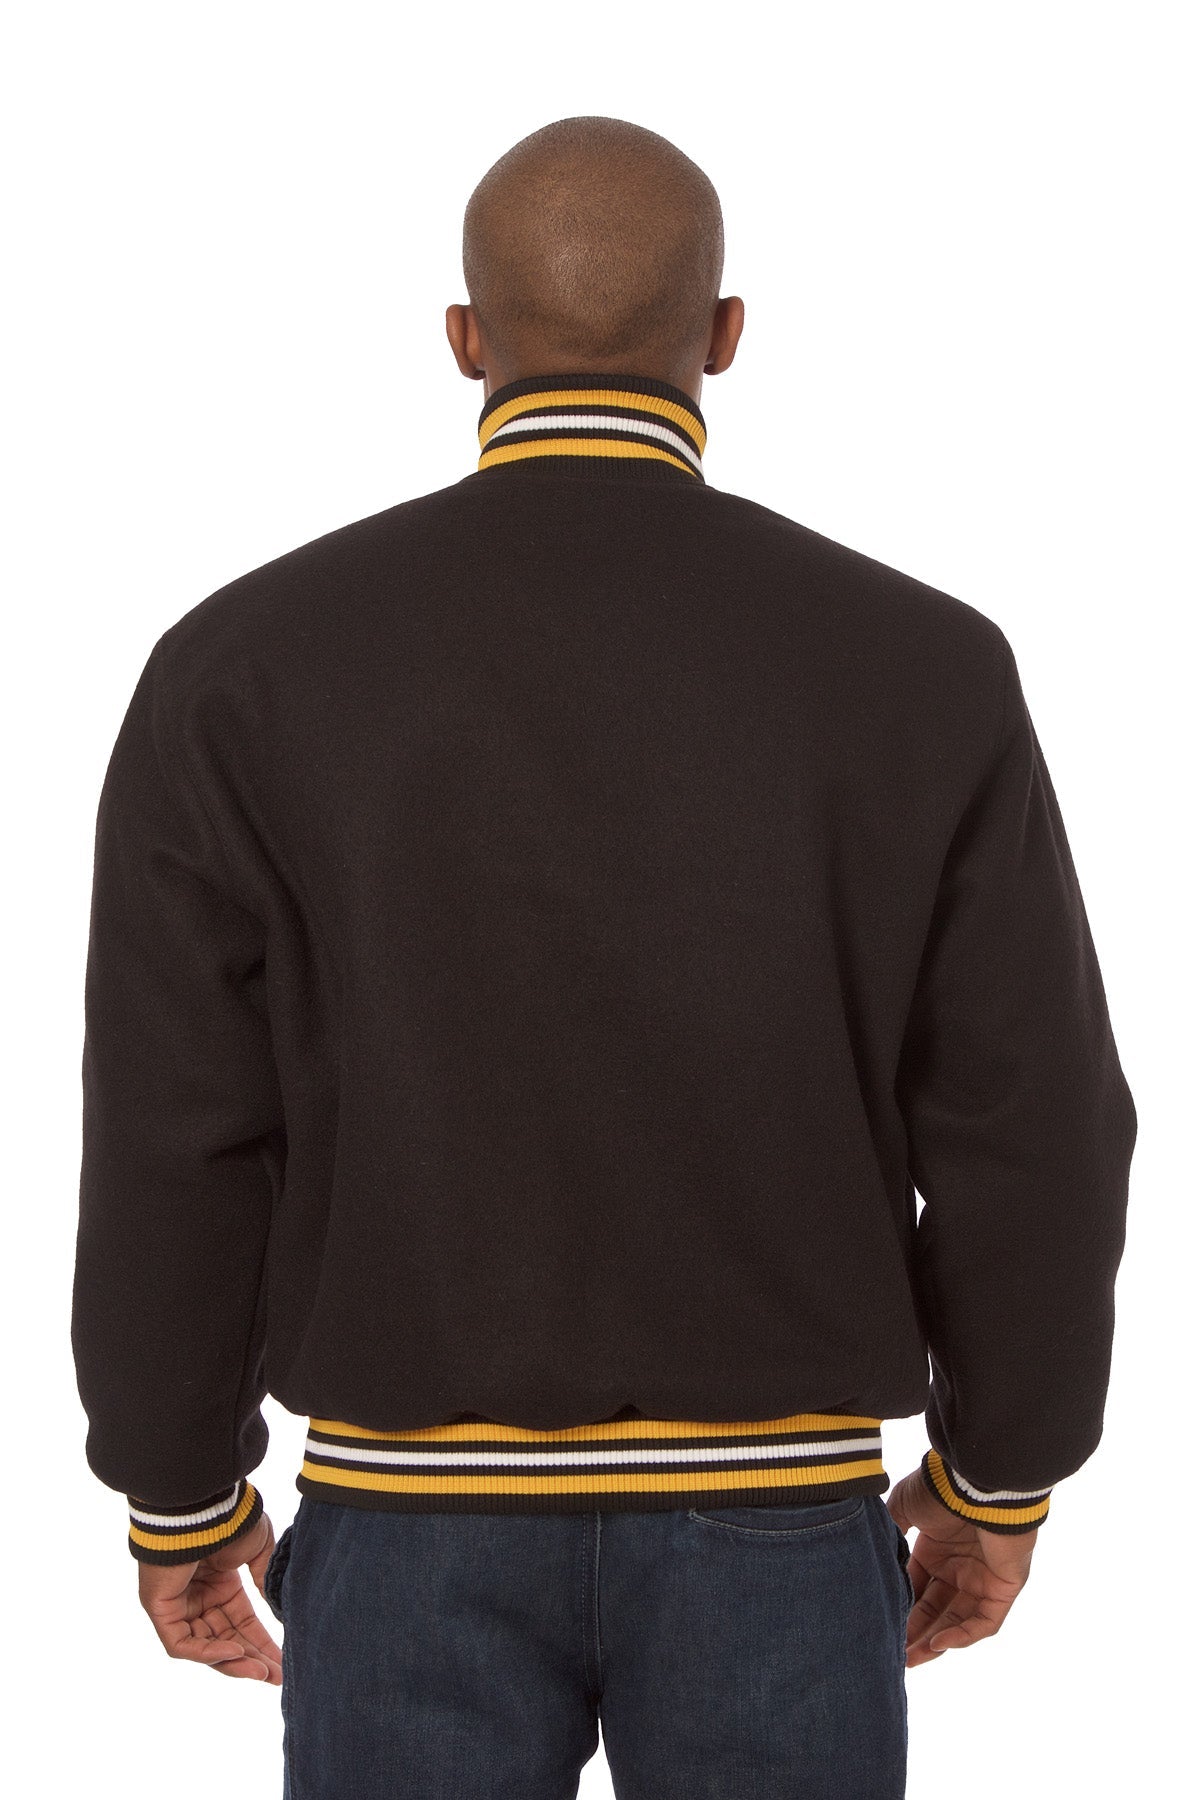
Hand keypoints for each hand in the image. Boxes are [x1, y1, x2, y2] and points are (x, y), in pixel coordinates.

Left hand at [137, 1509, 282, 1682]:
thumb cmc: (230, 1520)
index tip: (283, 1663)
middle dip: (251, 1659)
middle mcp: (198, 1597)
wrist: (202, 1506)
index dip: (261, 1643)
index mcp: (220, 1583)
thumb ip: (264, 1581)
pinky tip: (236, 1652)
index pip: (241, 1623)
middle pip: (225, 1640)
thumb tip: (276, 1607)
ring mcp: (177, 1606)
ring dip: (234, 1662)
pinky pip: (182, 1644)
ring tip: (261, 1673)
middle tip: (276, 1677)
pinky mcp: (160, 1610)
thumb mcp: (257, 1551)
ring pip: (205, 1648)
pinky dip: (208, 1653)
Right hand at [887, 1467, 1038, 1667]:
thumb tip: (868, 1550)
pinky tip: (938, 1643)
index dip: (900, 1609)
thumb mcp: (903, 1507)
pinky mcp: (1004, 1587)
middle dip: (914, 1634)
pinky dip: (963, 1635)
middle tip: (894, 1656)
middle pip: (935, 1610)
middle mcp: (960, 1567)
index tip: (881, 1627)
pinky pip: (986, 1622)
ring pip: (958, 1621)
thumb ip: (889, 1530)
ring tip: (911, 1659)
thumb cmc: (940, 1490)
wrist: (979, 1482)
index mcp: (936, 1549)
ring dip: (935, 1642)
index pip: (916, 1589)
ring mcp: (983, 1579)